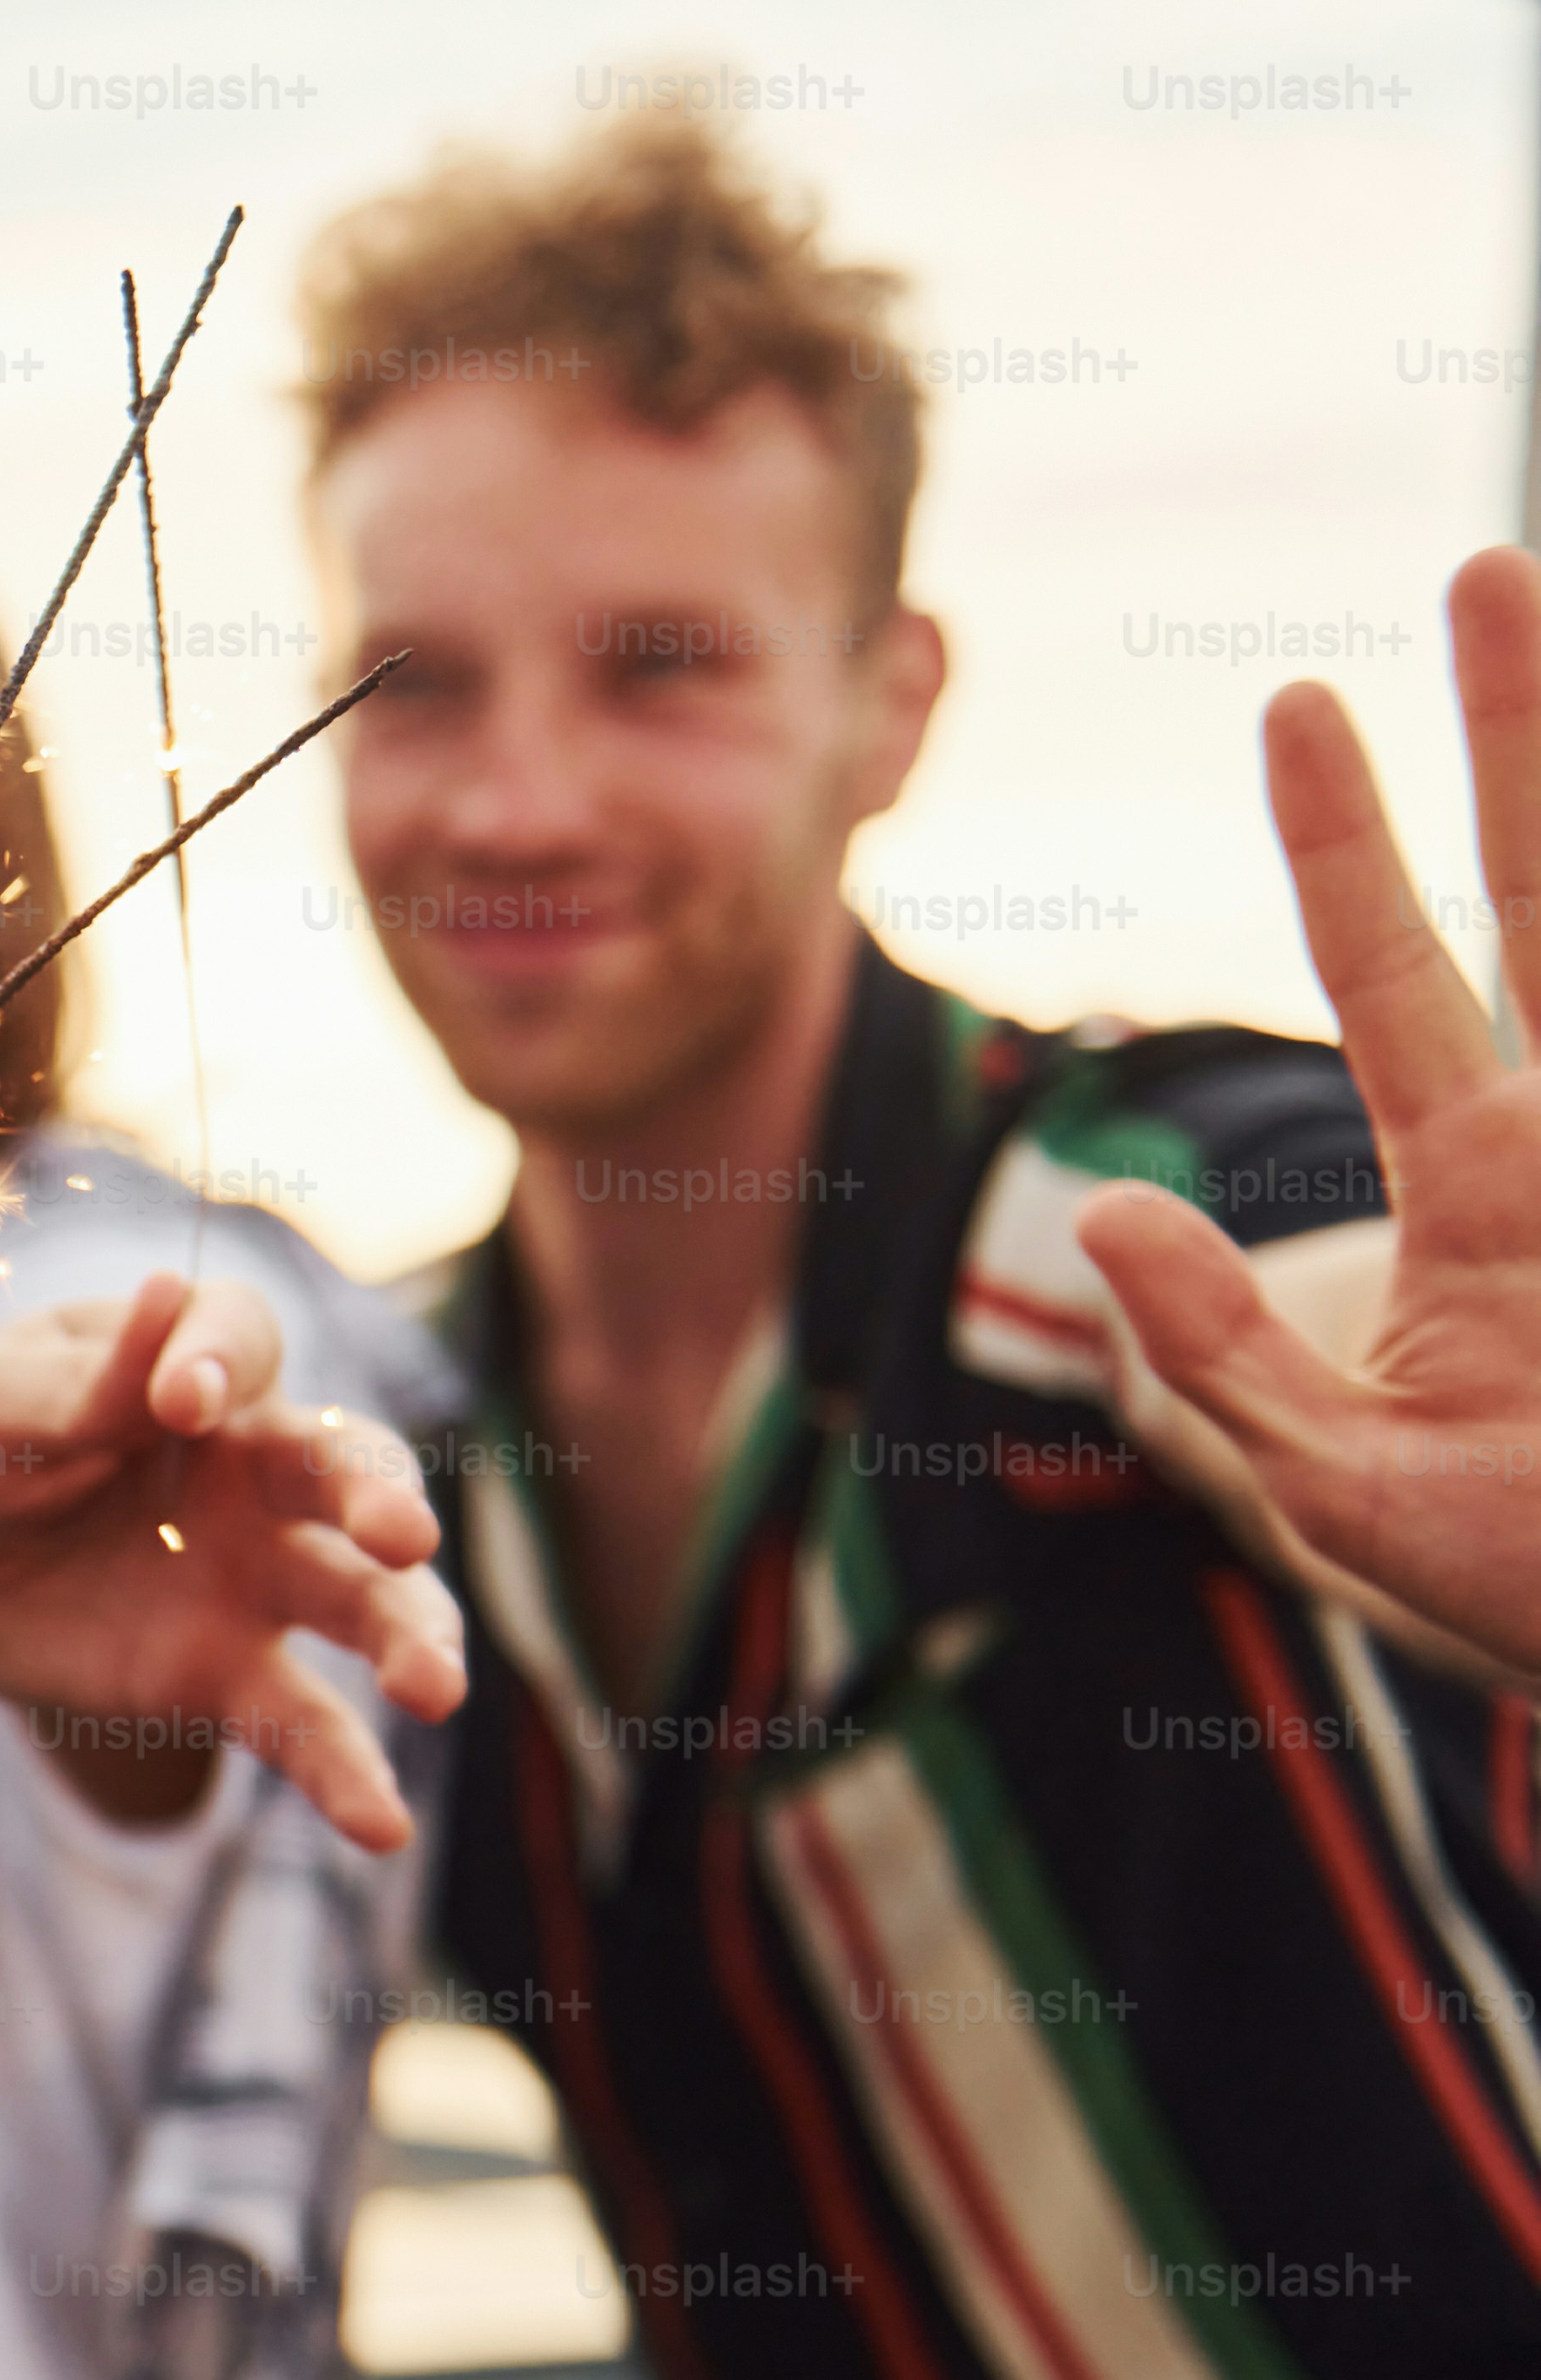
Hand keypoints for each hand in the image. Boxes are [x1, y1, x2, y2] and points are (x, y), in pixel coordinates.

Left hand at [0, 1270, 462, 1852]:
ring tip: (435, 1687)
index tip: (177, 1401)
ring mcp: (257, 1576)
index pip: (238, 1340)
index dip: (215, 1361)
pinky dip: (347, 1773)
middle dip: (379, 1498)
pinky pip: (304, 1724)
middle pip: (344, 1467)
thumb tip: (163, 1296)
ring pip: (359, 1600)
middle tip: (399, 1534)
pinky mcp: (230, 1676)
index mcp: (190, 1366)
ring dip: (408, 1636)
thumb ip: (72, 1384)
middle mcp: (255, 1466)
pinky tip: (383, 1825)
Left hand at [1079, 545, 1540, 1683]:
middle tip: (1491, 553)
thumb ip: (1221, 1368)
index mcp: (1487, 1195)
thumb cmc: (1527, 1598)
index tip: (1305, 699)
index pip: (1396, 972)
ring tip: (1536, 581)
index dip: (1354, 840)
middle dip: (1524, 732)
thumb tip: (1108, 1210)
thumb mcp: (1342, 1504)